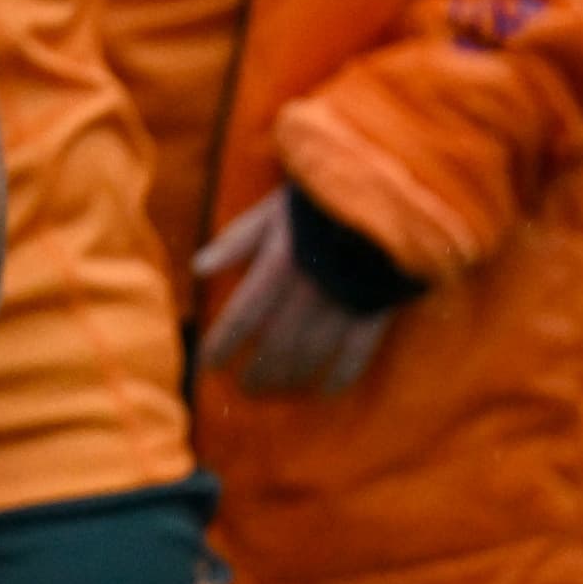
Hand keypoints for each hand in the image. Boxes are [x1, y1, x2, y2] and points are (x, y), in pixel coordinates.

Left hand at [193, 189, 392, 395]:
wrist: (384, 192)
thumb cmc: (318, 199)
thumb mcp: (270, 210)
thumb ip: (236, 241)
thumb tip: (198, 269)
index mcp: (278, 265)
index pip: (243, 316)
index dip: (224, 344)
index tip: (209, 366)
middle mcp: (308, 291)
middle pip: (276, 343)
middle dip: (258, 370)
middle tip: (245, 389)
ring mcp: (344, 304)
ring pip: (312, 352)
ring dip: (291, 376)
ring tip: (277, 390)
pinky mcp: (376, 310)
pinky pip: (358, 352)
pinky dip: (342, 375)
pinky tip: (327, 391)